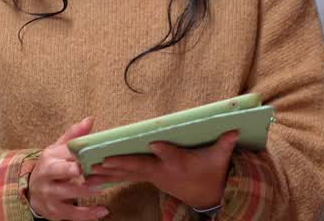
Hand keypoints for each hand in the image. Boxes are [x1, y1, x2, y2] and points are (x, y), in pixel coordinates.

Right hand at [28, 117, 107, 219]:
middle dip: (71, 171)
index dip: (74, 153)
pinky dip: (88, 214)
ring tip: (101, 189)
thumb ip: (74, 136)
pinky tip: (103, 211)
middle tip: (85, 170)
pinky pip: (73, 214)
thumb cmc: (51, 167)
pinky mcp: (56, 211)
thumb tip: (90, 119)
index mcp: (49, 159)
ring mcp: (50, 195)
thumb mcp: (58, 150)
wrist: (33, 191)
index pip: (63, 153)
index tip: (86, 152)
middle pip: (59, 172)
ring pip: (67, 194)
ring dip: (84, 192)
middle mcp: (47, 176)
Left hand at [85, 131, 236, 209]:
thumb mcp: (219, 158)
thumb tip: (236, 129)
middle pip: (140, 166)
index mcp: (179, 163)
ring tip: (87, 172)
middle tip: (102, 161)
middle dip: (121, 163)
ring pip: (127, 172)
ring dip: (108, 172)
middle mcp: (162, 171)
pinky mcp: (147, 177)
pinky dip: (109, 175)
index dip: (164, 150)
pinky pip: (125, 175)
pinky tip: (92, 177)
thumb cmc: (211, 170)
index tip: (154, 143)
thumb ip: (225, 143)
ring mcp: (153, 175)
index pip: (171, 155)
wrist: (205, 194)